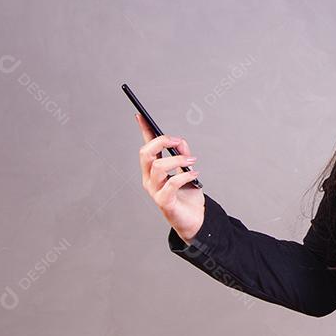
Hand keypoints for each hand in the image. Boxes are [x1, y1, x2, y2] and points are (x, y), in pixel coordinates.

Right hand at [136, 113, 204, 243]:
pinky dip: (185, 175)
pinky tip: (194, 174)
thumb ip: (182, 155)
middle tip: (179, 141)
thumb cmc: (188, 195)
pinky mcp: (164, 202)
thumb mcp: (186, 170)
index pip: (145, 146)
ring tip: (192, 161)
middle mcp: (149, 179)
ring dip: (177, 159)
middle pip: (145, 153)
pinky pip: (171, 183)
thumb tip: (179, 141)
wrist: (195, 220)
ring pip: (158, 166)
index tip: (140, 115)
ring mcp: (154, 190)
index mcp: (152, 169)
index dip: (142, 131)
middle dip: (162, 142)